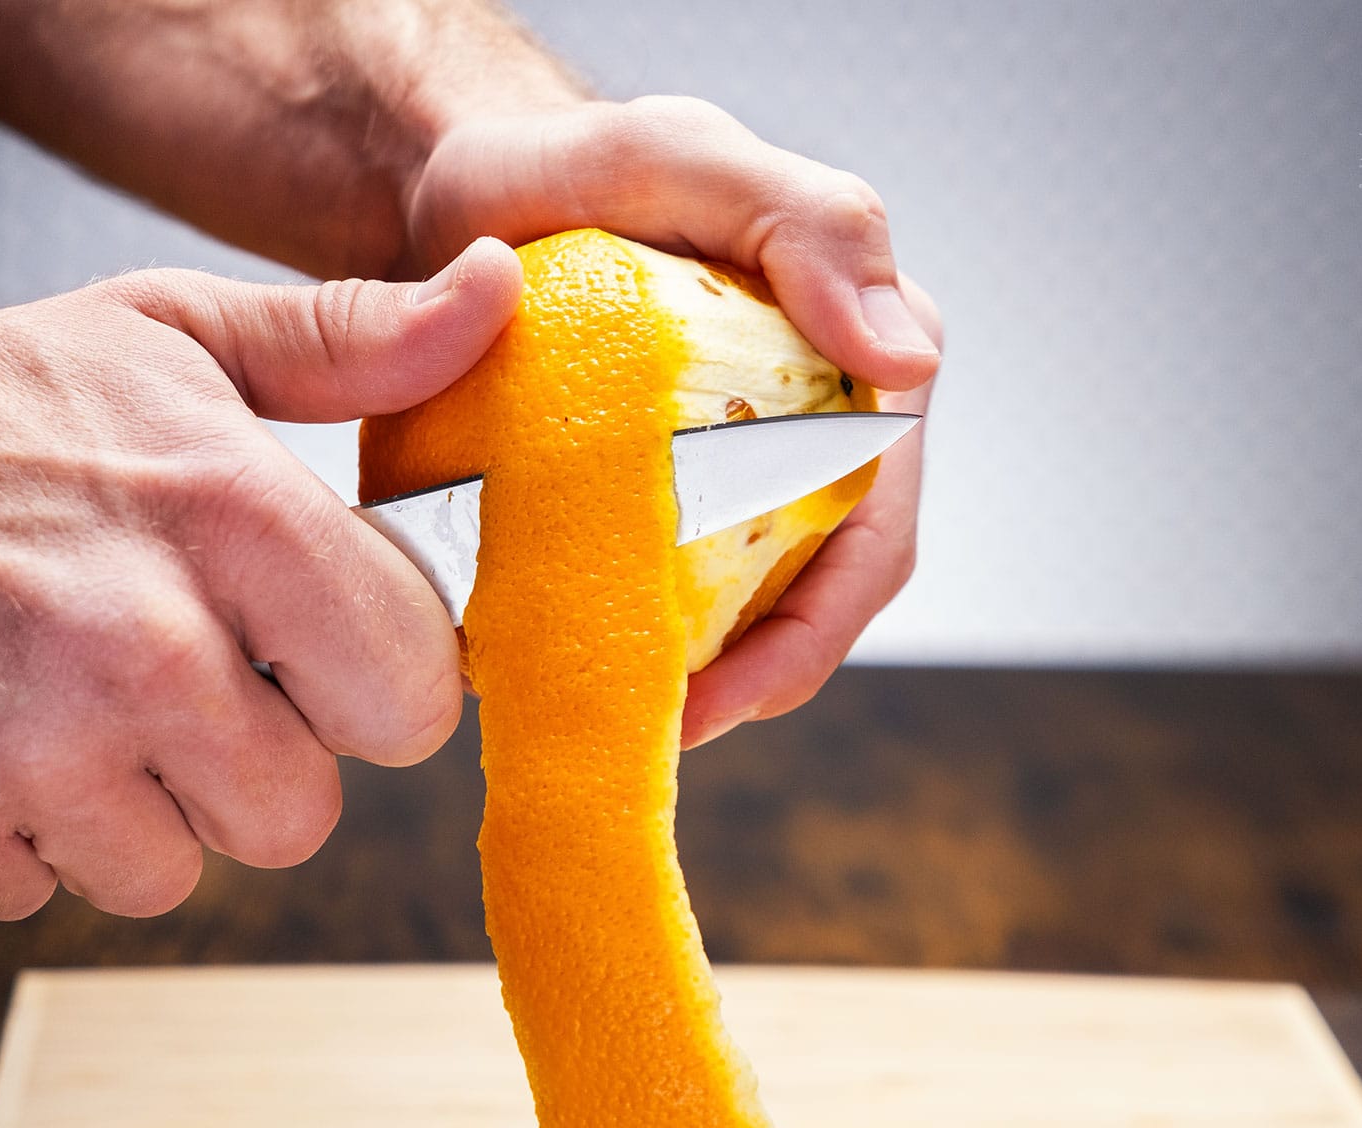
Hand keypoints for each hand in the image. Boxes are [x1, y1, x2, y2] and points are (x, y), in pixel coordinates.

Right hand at [0, 239, 522, 918]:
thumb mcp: (174, 339)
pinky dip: (26, 832)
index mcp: (237, 521)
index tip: (312, 646)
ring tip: (71, 690)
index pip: (413, 701)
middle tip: (177, 667)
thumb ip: (352, 342)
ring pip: (175, 869)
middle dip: (255, 757)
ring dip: (139, 803)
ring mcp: (32, 750)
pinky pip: (48, 892)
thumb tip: (499, 294)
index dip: (369, 682)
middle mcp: (145, 645)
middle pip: (299, 814)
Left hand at [399, 96, 943, 744]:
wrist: (455, 205)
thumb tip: (907, 368)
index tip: (719, 692)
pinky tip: (587, 678)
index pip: (877, 526)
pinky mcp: (674, 499)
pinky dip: (646, 645)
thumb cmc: (569, 170)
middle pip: (823, 594)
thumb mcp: (679, 158)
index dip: (815, 630)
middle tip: (663, 735)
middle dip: (757, 682)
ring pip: (756, 610)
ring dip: (706, 681)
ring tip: (626, 728)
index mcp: (859, 367)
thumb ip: (809, 225)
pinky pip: (680, 594)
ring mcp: (746, 471)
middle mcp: (820, 431)